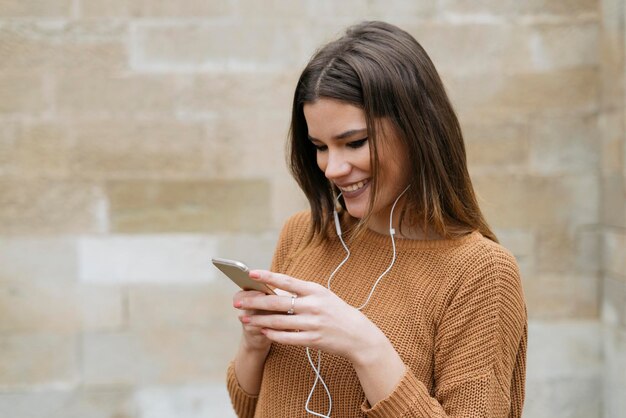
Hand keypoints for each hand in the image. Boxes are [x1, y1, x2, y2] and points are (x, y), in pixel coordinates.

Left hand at [239, 270, 387, 364]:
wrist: (358, 335)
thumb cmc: (336, 312)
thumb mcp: (322, 295)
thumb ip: (301, 292)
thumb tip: (274, 287)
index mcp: (315, 290)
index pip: (287, 281)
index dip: (268, 277)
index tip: (251, 274)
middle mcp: (313, 305)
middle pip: (278, 302)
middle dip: (255, 302)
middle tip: (238, 302)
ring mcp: (313, 323)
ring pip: (279, 321)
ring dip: (259, 320)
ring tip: (245, 319)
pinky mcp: (313, 339)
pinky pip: (288, 338)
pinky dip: (273, 335)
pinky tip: (263, 332)